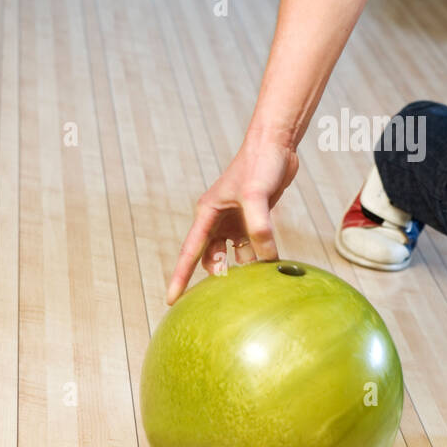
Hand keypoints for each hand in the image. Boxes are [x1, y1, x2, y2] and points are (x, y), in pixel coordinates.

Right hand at [167, 132, 298, 303]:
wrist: (276, 146)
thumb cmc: (258, 165)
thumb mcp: (256, 196)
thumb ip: (259, 227)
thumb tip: (266, 259)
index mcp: (207, 214)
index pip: (190, 252)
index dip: (179, 276)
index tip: (171, 299)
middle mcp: (218, 220)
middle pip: (210, 258)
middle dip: (215, 277)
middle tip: (222, 300)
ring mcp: (235, 221)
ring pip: (234, 255)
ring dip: (242, 269)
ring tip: (251, 287)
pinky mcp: (253, 220)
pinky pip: (252, 247)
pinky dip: (259, 258)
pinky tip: (270, 269)